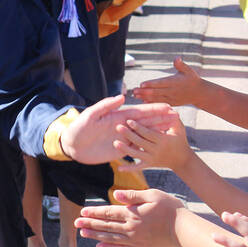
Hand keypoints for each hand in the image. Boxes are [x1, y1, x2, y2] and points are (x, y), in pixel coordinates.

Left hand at [59, 96, 179, 163]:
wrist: (71, 145)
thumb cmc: (79, 128)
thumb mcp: (91, 115)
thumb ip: (106, 105)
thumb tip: (122, 96)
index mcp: (118, 116)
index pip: (139, 112)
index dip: (154, 109)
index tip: (168, 106)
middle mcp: (122, 126)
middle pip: (145, 122)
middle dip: (161, 119)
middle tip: (176, 117)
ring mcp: (122, 138)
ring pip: (143, 134)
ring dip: (157, 132)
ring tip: (171, 129)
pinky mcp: (119, 150)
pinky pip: (136, 148)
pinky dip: (146, 146)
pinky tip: (156, 146)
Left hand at [75, 188, 184, 246]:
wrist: (184, 230)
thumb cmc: (171, 209)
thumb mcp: (153, 195)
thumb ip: (133, 196)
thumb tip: (115, 195)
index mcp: (133, 214)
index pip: (109, 213)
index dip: (94, 213)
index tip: (82, 213)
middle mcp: (131, 228)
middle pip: (106, 226)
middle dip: (90, 225)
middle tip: (76, 224)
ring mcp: (136, 240)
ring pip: (111, 238)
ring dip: (96, 236)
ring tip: (83, 234)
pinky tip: (100, 246)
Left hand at [113, 116, 193, 171]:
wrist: (183, 161)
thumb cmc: (181, 140)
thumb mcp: (180, 129)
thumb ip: (174, 118)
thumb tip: (169, 107)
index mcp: (162, 140)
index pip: (148, 132)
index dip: (138, 127)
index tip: (129, 120)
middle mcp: (156, 149)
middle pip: (140, 141)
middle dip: (129, 134)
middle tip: (118, 127)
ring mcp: (151, 158)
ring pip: (137, 154)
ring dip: (125, 149)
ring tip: (115, 143)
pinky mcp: (148, 165)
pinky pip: (138, 167)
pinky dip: (129, 169)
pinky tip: (119, 168)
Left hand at [133, 58, 203, 106]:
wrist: (199, 93)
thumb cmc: (192, 79)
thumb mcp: (188, 70)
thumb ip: (181, 65)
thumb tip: (177, 58)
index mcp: (175, 82)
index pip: (161, 83)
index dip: (151, 84)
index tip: (141, 84)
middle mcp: (172, 91)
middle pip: (156, 92)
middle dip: (144, 92)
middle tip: (133, 91)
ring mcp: (171, 98)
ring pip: (156, 98)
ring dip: (145, 97)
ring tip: (135, 95)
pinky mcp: (171, 102)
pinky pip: (160, 103)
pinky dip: (151, 102)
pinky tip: (143, 102)